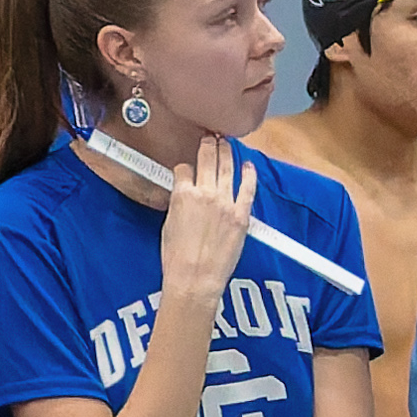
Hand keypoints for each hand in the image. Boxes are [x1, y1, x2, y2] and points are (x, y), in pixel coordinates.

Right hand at [157, 136, 255, 310]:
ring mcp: (224, 202)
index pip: (183, 169)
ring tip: (226, 143)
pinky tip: (248, 165)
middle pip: (207, 159)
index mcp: (181, 195)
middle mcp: (204, 193)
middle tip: (210, 137)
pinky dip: (248, 174)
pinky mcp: (241, 214)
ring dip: (226, 151)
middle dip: (208, 144)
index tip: (188, 167)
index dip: (185, 167)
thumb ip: (178, 205)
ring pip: (227, 167)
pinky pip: (247, 187)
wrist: (195, 279)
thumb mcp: (168, 225)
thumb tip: (183, 198)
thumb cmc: (177, 259)